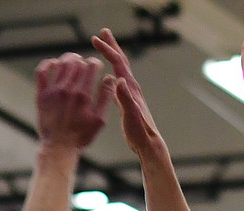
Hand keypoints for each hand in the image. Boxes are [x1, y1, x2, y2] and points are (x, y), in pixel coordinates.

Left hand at [34, 53, 113, 150]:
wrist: (58, 146)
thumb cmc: (81, 135)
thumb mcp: (99, 120)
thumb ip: (105, 97)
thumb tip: (110, 78)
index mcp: (84, 95)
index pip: (91, 66)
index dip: (95, 62)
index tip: (96, 65)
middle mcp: (68, 90)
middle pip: (77, 62)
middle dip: (83, 60)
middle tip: (84, 64)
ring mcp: (53, 91)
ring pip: (61, 63)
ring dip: (69, 59)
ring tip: (73, 61)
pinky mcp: (42, 95)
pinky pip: (42, 72)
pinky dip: (48, 64)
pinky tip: (54, 64)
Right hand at [91, 29, 163, 157]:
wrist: (148, 144)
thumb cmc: (139, 132)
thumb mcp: (130, 115)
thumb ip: (125, 98)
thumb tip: (118, 80)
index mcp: (130, 88)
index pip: (118, 63)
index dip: (107, 50)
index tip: (95, 39)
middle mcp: (131, 88)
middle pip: (121, 61)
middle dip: (112, 46)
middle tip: (103, 32)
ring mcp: (130, 95)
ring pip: (120, 70)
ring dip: (113, 57)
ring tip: (105, 48)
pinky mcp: (128, 103)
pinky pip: (118, 83)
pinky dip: (112, 74)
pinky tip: (108, 77)